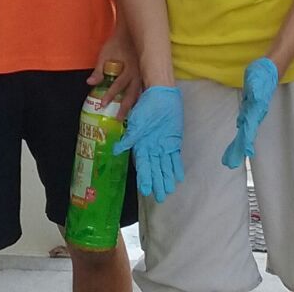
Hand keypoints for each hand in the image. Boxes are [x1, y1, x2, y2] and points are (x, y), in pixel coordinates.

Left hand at [88, 34, 142, 112]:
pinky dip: (142, 100)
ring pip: (140, 94)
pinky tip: (140, 109)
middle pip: (132, 94)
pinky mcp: (145, 75)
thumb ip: (99, 70)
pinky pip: (144, 90)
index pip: (118, 85)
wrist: (130, 34)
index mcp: (127, 69)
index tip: (103, 104)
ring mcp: (143, 75)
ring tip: (131, 118)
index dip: (110, 95)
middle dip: (125, 108)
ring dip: (135, 106)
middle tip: (119, 119)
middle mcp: (137, 74)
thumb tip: (89, 83)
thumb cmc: (116, 44)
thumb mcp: (105, 55)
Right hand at [112, 85, 183, 201]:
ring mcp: (163, 145)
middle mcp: (152, 148)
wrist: (161, 95)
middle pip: (154, 169)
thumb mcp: (136, 122)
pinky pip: (174, 157)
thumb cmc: (146, 107)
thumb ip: (130, 138)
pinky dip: (176, 167)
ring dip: (166, 178)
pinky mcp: (173, 141)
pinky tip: (178, 177)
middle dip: (156, 183)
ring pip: (164, 166)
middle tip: (159, 197)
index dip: (144, 178)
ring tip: (168, 191)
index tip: (145, 191)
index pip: (143, 165)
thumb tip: (116, 150)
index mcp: (141, 145)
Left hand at [221, 57, 278, 168]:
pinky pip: (244, 127)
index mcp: (255, 110)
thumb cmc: (263, 73)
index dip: (244, 142)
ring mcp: (253, 114)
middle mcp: (254, 115)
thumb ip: (256, 90)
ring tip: (231, 159)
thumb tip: (254, 98)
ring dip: (239, 145)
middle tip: (229, 163)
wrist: (270, 68)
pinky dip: (240, 137)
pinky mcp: (250, 110)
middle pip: (246, 135)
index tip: (243, 154)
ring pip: (245, 133)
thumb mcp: (258, 79)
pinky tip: (237, 143)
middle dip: (238, 149)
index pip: (248, 129)